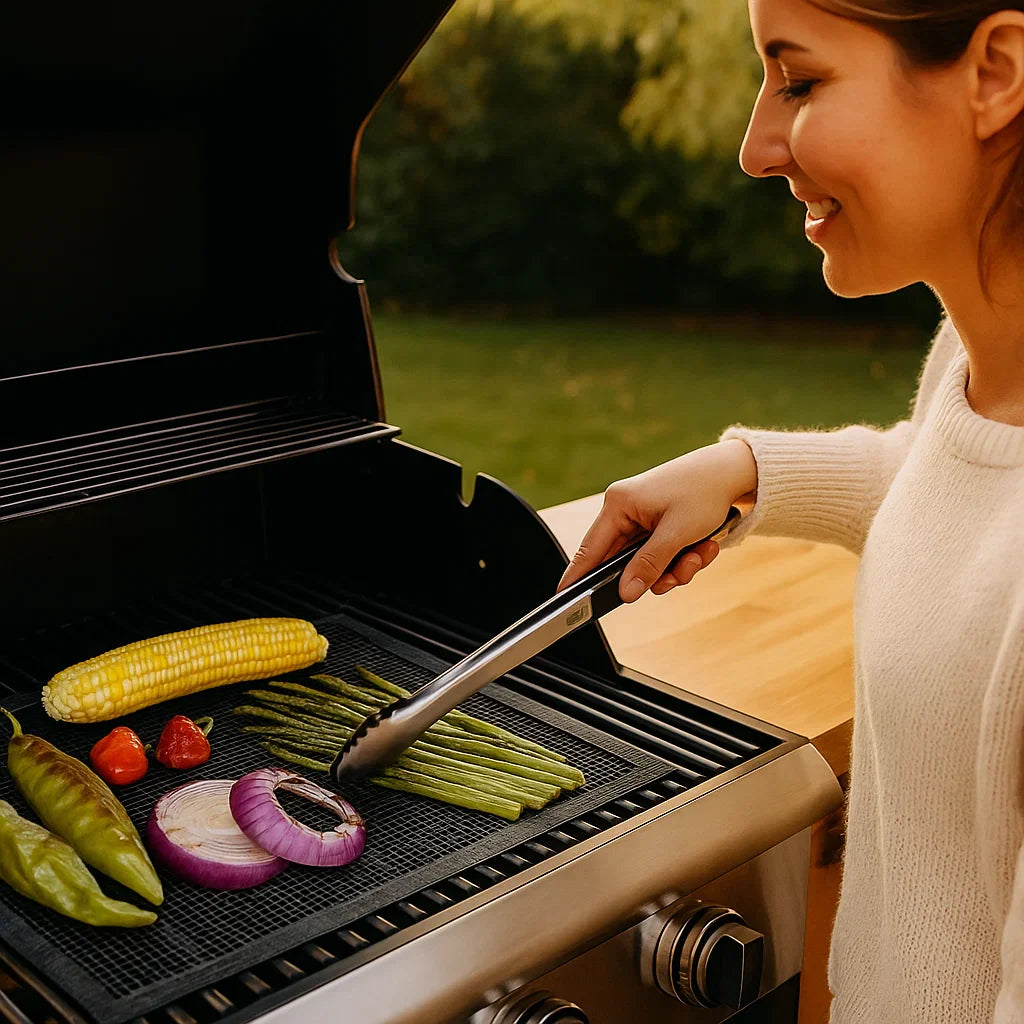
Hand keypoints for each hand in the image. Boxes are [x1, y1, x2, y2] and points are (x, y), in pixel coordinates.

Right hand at [556, 440, 756, 602]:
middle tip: (678, 574)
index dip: (577, 576)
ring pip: (646, 563)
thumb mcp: (677, 534)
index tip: (565, 599)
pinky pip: (660, 556)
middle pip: (623, 562)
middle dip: (655, 573)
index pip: (590, 549)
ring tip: (700, 553)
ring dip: (675, 567)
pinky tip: (703, 547)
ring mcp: (640, 519)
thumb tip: (626, 593)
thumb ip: (649, 565)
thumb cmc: (703, 492)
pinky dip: (682, 558)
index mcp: (618, 504)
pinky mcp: (656, 525)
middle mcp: (624, 511)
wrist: (731, 471)